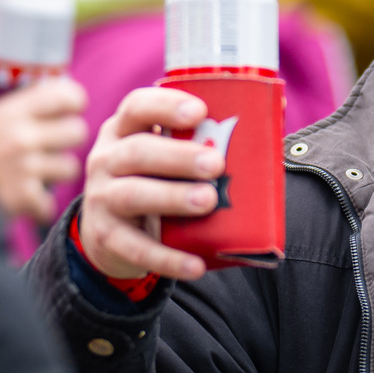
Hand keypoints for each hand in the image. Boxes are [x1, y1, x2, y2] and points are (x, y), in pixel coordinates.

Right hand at [0, 77, 89, 221]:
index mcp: (11, 111)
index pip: (66, 95)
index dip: (72, 101)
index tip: (67, 109)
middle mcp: (22, 136)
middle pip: (77, 131)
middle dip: (67, 139)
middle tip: (52, 145)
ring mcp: (25, 168)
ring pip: (69, 168)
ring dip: (55, 173)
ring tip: (37, 174)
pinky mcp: (21, 198)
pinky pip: (48, 203)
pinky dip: (37, 207)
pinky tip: (24, 202)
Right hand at [78, 87, 222, 281]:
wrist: (110, 234)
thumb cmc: (154, 181)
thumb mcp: (164, 158)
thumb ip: (201, 142)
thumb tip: (272, 126)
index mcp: (124, 130)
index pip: (137, 107)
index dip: (165, 106)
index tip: (199, 111)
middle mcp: (106, 160)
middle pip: (137, 152)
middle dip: (178, 156)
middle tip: (215, 164)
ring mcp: (101, 199)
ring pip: (132, 195)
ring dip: (172, 197)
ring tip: (208, 201)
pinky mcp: (107, 237)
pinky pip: (137, 249)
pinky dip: (168, 259)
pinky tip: (196, 266)